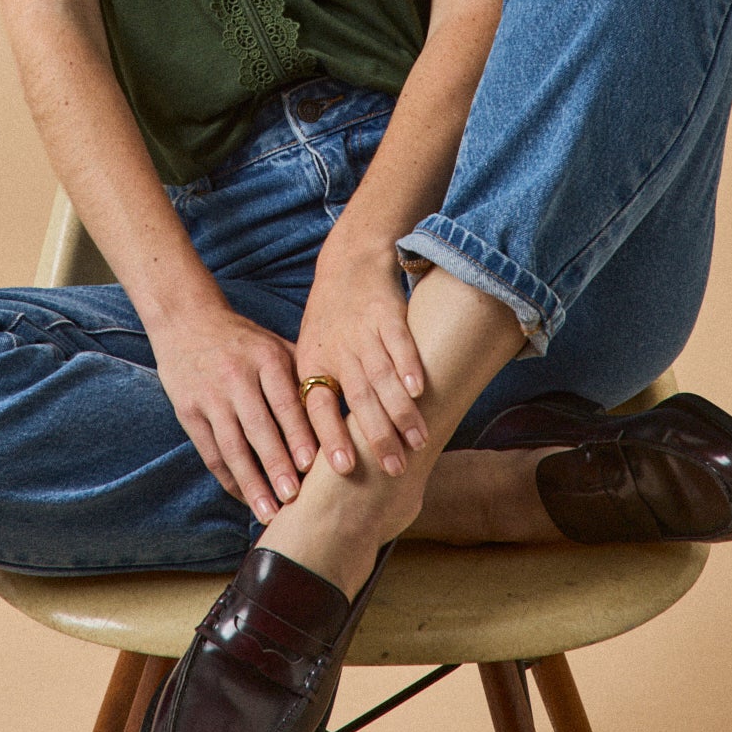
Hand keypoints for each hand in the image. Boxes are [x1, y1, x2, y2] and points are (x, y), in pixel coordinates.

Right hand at [151, 301, 320, 522]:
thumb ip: (302, 376)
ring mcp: (209, 395)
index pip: (284, 401)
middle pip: (258, 427)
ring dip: (251, 482)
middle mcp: (235, 376)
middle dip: (276, 464)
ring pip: (231, 446)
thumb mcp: (274, 346)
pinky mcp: (187, 411)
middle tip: (293, 497)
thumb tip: (338, 414)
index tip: (313, 465)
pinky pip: (210, 451)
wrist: (186, 320)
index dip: (298, 434)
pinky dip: (228, 478)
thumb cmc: (243, 340)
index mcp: (264, 358)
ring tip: (268, 511)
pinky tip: (245, 497)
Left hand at [295, 234, 428, 476]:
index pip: (318, 406)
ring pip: (381, 376)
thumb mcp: (312, 355)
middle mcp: (337, 349)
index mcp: (313, 363)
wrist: (349, 262)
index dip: (331, 436)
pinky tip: (419, 390)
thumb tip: (320, 457)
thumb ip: (318, 397)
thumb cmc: (330, 322)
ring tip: (417, 441)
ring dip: (400, 411)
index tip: (344, 468)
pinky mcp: (386, 313)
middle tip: (394, 469)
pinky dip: (409, 365)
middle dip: (376, 436)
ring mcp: (362, 330)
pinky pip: (399, 341)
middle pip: (357, 398)